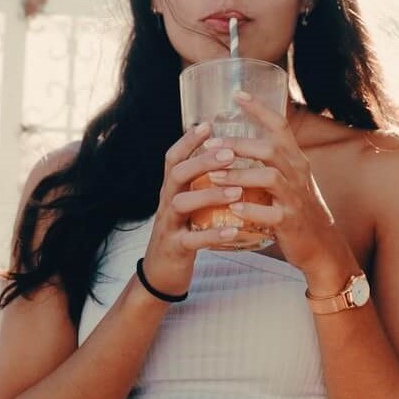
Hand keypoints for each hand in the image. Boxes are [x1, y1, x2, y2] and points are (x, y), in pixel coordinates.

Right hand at [142, 123, 245, 295]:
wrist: (161, 273)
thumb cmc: (183, 232)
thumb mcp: (188, 205)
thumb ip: (200, 184)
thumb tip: (225, 157)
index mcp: (171, 189)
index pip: (173, 157)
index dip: (188, 140)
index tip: (208, 124)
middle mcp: (166, 202)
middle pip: (177, 173)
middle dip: (202, 161)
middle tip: (229, 153)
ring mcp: (169, 225)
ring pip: (182, 203)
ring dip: (210, 194)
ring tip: (237, 190)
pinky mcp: (175, 248)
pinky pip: (193, 239)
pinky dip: (213, 234)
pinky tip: (234, 230)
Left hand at [208, 93, 354, 279]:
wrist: (322, 245)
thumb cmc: (298, 209)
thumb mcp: (290, 179)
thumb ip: (271, 161)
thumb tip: (236, 144)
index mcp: (296, 160)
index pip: (280, 126)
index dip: (260, 109)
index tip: (237, 95)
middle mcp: (298, 174)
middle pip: (270, 149)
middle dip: (238, 145)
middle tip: (211, 145)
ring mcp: (295, 198)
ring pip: (269, 177)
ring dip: (239, 175)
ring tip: (213, 175)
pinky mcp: (290, 223)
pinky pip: (270, 214)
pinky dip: (250, 210)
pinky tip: (232, 208)